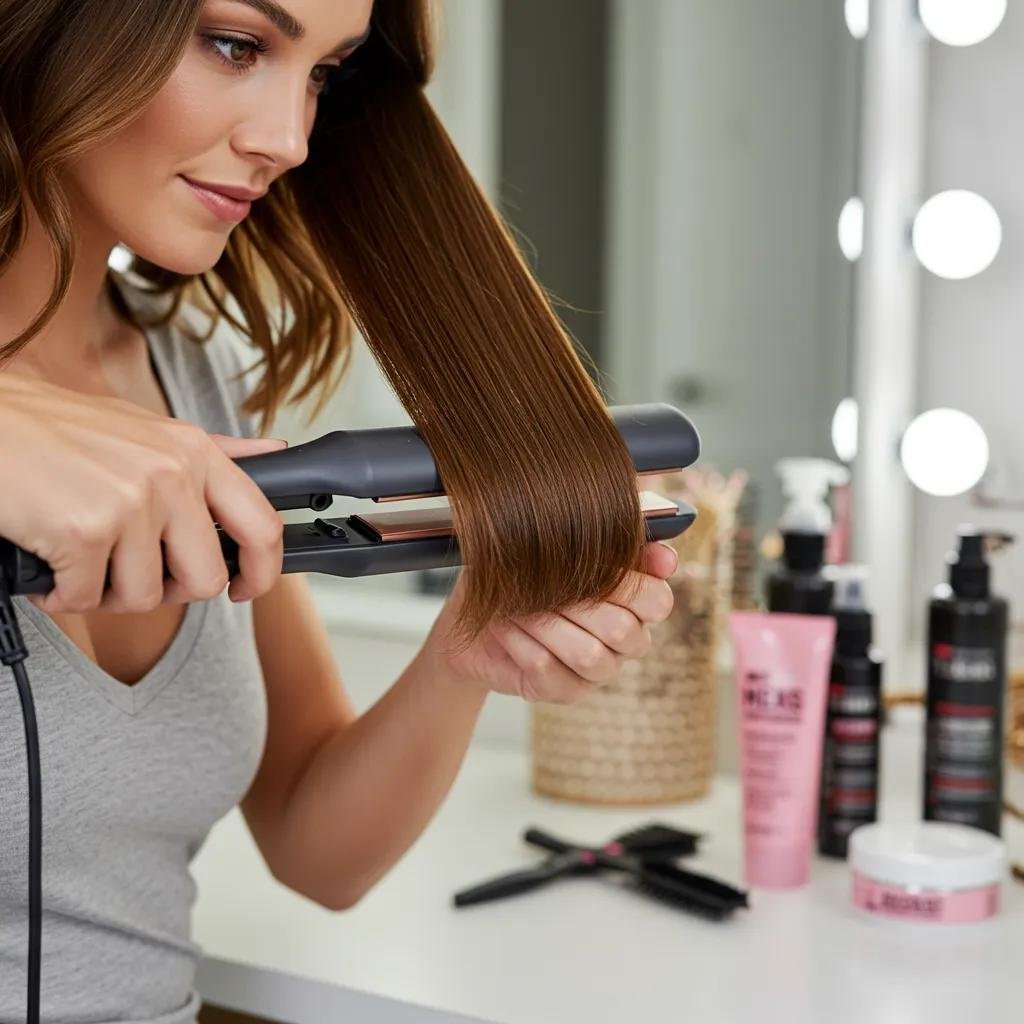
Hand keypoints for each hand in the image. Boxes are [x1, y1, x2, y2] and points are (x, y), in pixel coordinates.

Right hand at [0, 373, 286, 612]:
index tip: (244, 590)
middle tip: (130, 572)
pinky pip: (86, 599)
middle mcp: (171, 475)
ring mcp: (131, 503)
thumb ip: (215, 450)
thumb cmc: (58, 429)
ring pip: (145, 597)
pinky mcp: (85, 530)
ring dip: (106, 592)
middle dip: (168, 590)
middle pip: (205, 579)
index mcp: (195, 452)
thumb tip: (275, 452)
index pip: (262, 525)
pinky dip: (62, 593)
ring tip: (81, 559)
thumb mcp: (149, 429)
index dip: (262, 572)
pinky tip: (49, 564)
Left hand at [424, 541, 678, 702]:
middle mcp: (626, 641)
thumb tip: (665, 557)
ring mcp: (597, 671)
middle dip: (575, 601)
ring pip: (587, 654)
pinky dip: (520, 641)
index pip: (658, 601)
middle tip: (537, 580)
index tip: (600, 563)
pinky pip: (548, 669)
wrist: (477, 616)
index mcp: (636, 602)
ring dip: (545, 622)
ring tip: (516, 604)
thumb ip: (615, 542)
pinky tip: (504, 625)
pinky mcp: (564, 692)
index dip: (633, 584)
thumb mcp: (562, 545)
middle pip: (623, 630)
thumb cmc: (524, 574)